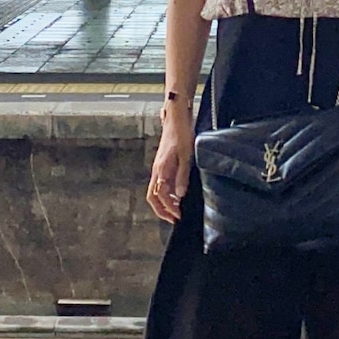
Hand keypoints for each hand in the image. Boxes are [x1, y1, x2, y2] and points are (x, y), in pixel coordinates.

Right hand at [147, 107, 193, 222]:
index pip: (161, 196)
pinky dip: (166, 194)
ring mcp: (158, 168)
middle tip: (174, 219)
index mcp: (161, 170)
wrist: (176, 119)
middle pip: (152, 197)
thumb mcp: (186, 156)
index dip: (169, 208)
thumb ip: (183, 176)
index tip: (178, 216)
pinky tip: (177, 194)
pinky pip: (160, 184)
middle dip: (161, 211)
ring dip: (164, 203)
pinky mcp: (162, 165)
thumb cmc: (182, 135)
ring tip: (176, 210)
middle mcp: (157, 171)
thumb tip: (180, 194)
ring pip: (155, 191)